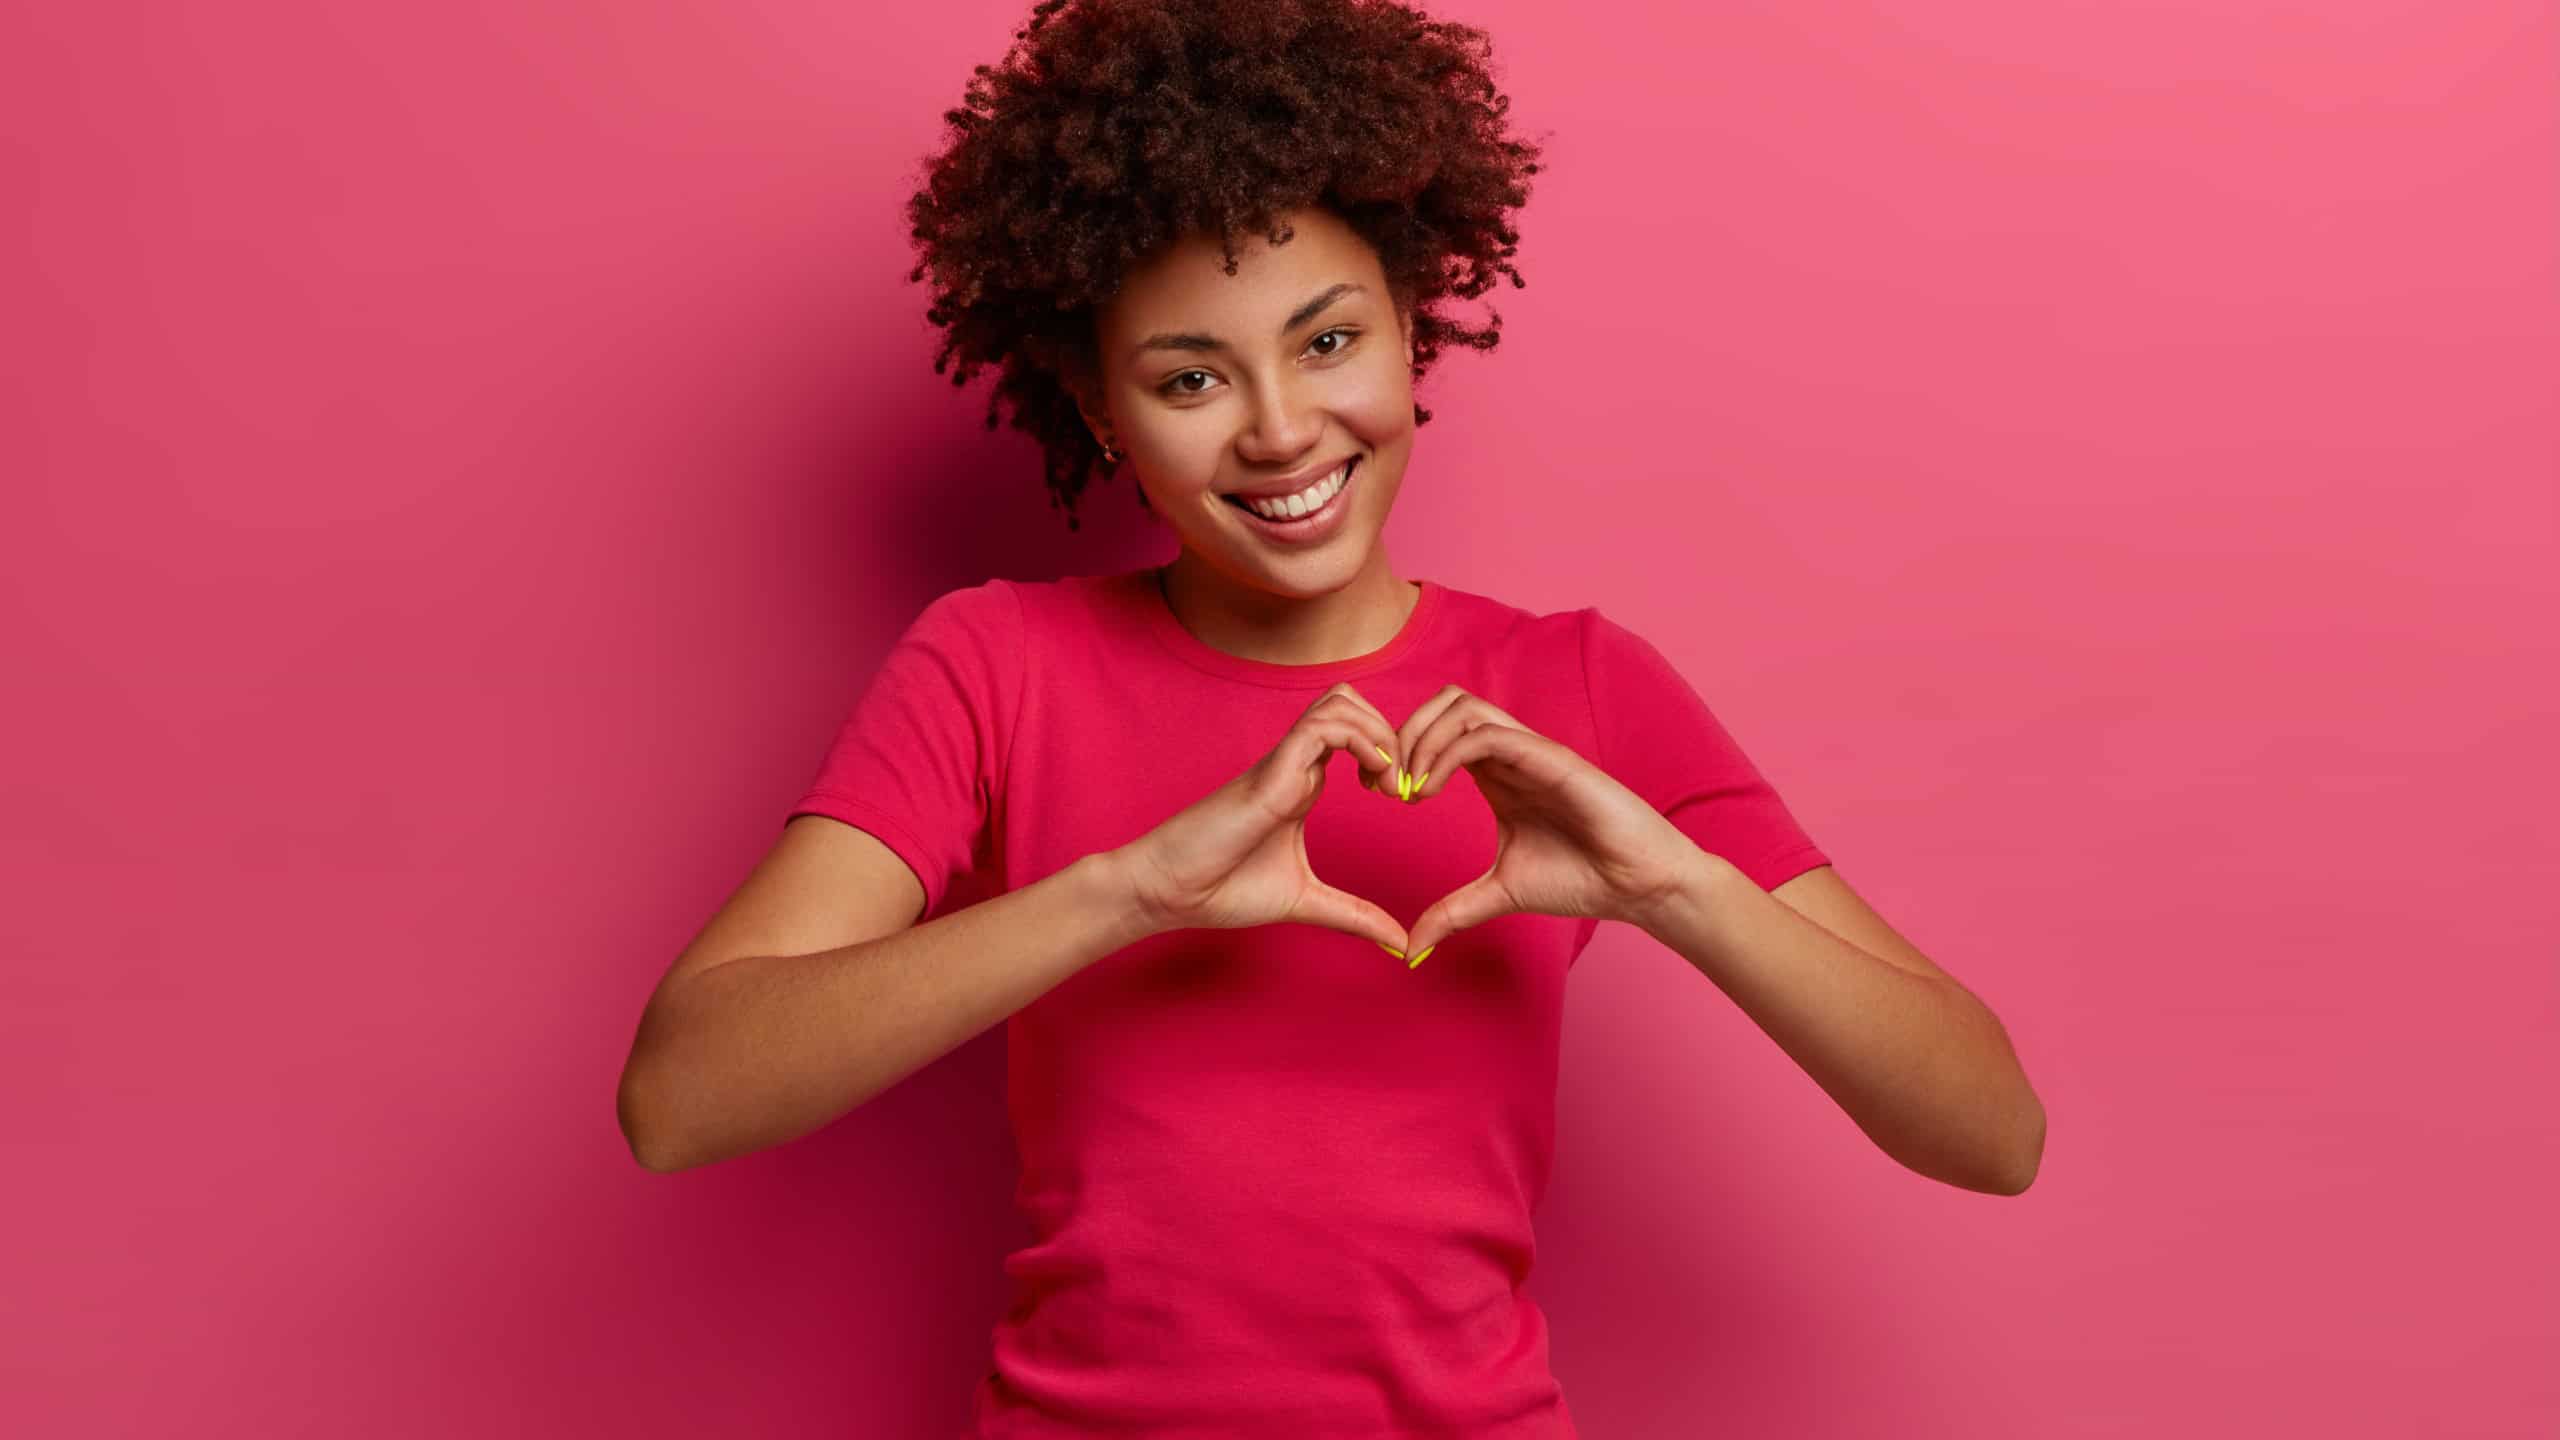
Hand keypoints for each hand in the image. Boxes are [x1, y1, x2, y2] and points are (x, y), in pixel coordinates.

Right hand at [1116, 681, 1415, 953]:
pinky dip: (1360, 742)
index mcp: (1303, 784)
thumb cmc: (1223, 889)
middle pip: (1350, 703)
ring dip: (1379, 733)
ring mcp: (1282, 764)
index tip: (1404, 797)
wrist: (1169, 891)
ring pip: (1339, 703)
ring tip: (1390, 782)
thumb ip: (1354, 916)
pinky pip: (1321, 728)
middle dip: (1391, 732)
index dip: (1389, 752)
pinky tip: (1373, 781)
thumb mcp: (1306, 902)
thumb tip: (1401, 944)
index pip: (1354, 734)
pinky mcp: (1271, 772)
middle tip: (1402, 784)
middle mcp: (1295, 765)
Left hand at [1394, 685, 1703, 959]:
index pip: (1437, 731)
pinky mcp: (1551, 760)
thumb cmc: (1583, 879)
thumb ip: (1453, 912)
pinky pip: (1489, 735)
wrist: (1640, 887)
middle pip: (1444, 704)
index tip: (1378, 794)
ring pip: (1463, 707)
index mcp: (1497, 774)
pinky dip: (1448, 753)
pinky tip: (1430, 791)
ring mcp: (1530, 752)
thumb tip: (1412, 948)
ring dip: (1421, 739)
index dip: (1400, 752)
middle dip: (1403, 735)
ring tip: (1408, 788)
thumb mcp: (1499, 894)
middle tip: (1384, 785)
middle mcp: (1510, 754)